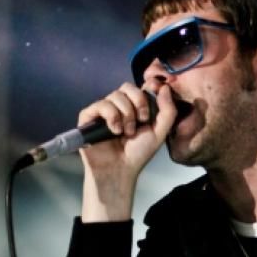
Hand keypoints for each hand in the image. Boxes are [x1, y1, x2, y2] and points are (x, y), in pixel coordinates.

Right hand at [78, 83, 176, 221]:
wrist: (120, 170)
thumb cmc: (137, 154)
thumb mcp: (159, 132)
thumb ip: (167, 110)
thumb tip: (165, 87)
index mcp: (134, 107)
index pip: (139, 86)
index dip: (147, 88)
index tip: (154, 96)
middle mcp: (118, 106)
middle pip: (127, 87)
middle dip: (138, 103)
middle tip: (141, 121)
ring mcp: (102, 110)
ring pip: (115, 96)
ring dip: (125, 114)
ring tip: (126, 133)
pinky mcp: (88, 116)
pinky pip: (100, 104)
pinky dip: (111, 117)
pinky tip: (114, 131)